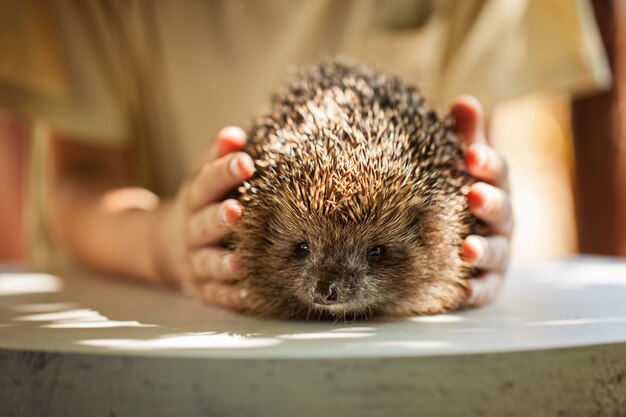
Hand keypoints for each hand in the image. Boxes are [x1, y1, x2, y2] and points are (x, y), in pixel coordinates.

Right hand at [154, 126, 252, 309]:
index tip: (245, 160)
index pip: (207, 182)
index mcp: (193, 200)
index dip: (224, 171)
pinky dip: (230, 297)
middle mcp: (191, 232)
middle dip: (220, 219)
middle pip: (204, 225)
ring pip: (207, 263)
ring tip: (241, 263)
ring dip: (224, 264)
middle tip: (238, 211)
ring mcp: (194, 262)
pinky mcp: (202, 288)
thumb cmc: (200, 204)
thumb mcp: (201, 179)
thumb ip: (217, 158)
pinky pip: (215, 295)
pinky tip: (249, 296)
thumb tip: (237, 134)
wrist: (166, 244)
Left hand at [451, 96, 512, 306]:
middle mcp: (500, 220)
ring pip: (495, 252)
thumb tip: (464, 102)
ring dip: (483, 250)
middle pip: (502, 210)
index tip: (470, 154)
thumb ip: (465, 138)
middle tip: (474, 196)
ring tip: (467, 249)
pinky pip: (485, 289)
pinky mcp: (487, 283)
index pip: (497, 171)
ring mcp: (496, 252)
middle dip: (490, 202)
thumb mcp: (463, 167)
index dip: (486, 162)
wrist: (455, 242)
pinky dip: (477, 291)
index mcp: (495, 187)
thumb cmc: (460, 195)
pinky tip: (463, 292)